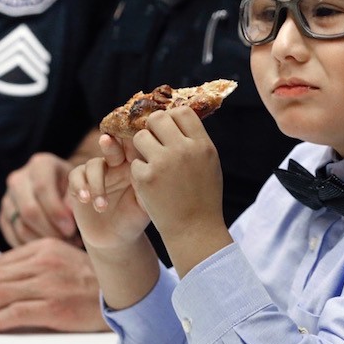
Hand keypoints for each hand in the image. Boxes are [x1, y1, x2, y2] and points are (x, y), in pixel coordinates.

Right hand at [0, 152, 76, 246]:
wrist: (58, 186)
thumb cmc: (72, 186)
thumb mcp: (78, 186)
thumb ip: (74, 199)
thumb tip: (69, 217)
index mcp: (40, 164)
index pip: (42, 188)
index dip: (56, 212)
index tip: (71, 229)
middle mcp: (19, 178)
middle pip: (29, 210)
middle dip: (50, 231)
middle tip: (68, 241)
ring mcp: (7, 198)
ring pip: (20, 226)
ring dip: (42, 241)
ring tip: (62, 245)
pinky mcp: (3, 216)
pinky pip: (13, 237)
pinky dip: (31, 246)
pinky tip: (48, 248)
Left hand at [0, 238, 107, 332]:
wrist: (121, 294)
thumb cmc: (92, 280)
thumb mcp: (62, 260)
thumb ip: (35, 265)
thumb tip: (2, 282)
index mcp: (45, 248)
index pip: (1, 262)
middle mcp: (44, 262)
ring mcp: (48, 284)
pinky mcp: (53, 307)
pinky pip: (13, 313)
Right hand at [68, 135, 149, 251]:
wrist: (114, 238)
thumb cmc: (134, 218)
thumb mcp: (145, 203)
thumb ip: (145, 185)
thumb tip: (144, 166)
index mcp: (135, 163)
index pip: (133, 146)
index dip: (131, 141)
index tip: (131, 147)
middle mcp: (116, 163)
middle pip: (112, 145)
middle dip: (109, 143)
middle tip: (106, 141)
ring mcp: (97, 171)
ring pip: (93, 164)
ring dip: (96, 184)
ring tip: (102, 207)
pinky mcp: (81, 181)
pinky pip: (76, 175)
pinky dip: (79, 186)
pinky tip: (85, 200)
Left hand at [130, 107, 224, 240]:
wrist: (194, 231)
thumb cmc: (204, 197)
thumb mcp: (209, 164)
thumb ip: (195, 141)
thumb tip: (178, 118)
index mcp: (202, 145)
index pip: (182, 112)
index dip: (172, 117)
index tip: (169, 128)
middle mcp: (183, 150)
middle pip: (157, 118)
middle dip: (152, 128)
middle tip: (154, 141)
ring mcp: (162, 163)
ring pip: (140, 137)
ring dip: (142, 147)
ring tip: (151, 162)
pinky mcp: (144, 178)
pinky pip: (134, 162)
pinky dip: (139, 171)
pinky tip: (149, 184)